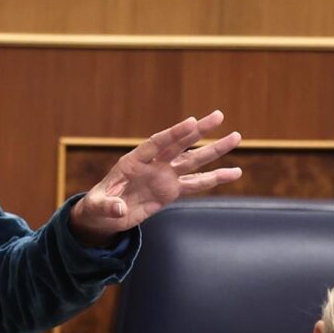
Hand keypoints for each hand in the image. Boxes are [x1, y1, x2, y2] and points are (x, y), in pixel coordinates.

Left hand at [69, 111, 241, 245]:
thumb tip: (118, 208)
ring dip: (214, 150)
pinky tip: (235, 172)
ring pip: (193, 160)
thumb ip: (107, 206)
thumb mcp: (97, 207)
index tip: (191, 122)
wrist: (104, 216)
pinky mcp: (171, 191)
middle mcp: (153, 164)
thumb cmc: (98, 207)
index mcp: (133, 162)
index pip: (156, 143)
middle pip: (179, 144)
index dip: (174, 134)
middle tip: (218, 116)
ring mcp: (164, 176)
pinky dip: (215, 179)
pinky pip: (197, 184)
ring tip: (236, 137)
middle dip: (198, 131)